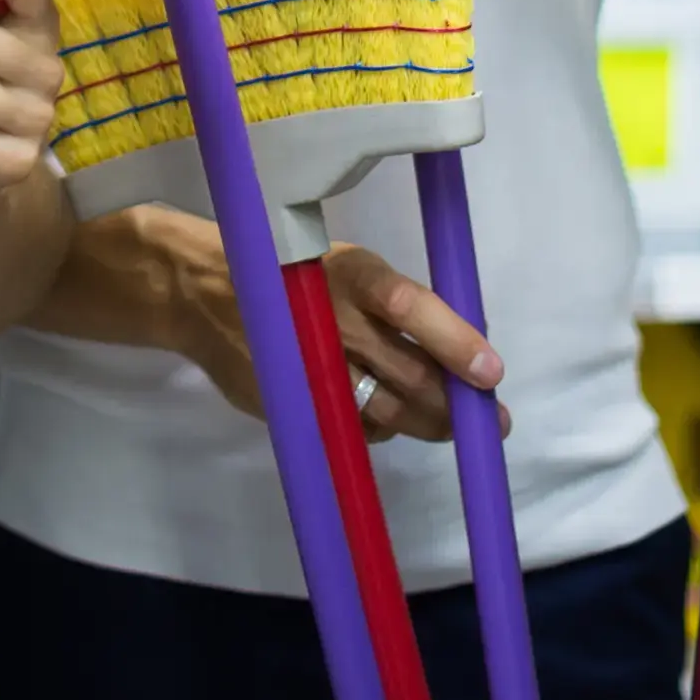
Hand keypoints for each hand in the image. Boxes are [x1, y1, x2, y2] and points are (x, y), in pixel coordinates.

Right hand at [170, 224, 508, 444]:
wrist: (205, 294)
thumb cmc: (294, 275)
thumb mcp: (344, 271)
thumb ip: (392, 306)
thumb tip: (462, 347)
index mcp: (353, 274)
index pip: (409, 305)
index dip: (453, 340)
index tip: (490, 372)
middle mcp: (335, 319)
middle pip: (408, 372)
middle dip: (456, 403)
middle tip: (493, 422)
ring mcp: (312, 366)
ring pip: (387, 410)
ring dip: (428, 424)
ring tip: (454, 428)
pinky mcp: (295, 401)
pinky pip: (354, 426)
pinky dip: (379, 427)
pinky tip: (387, 419)